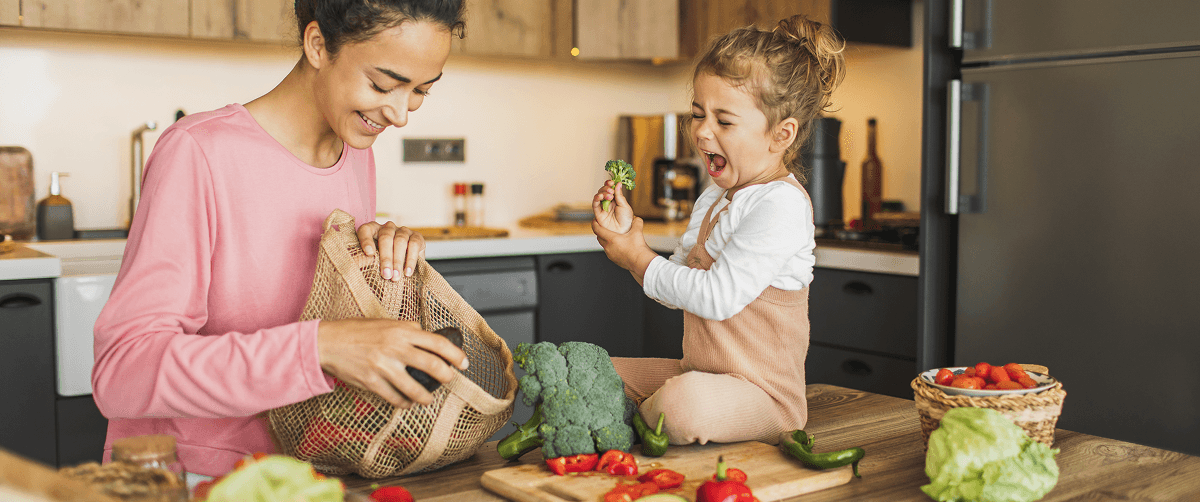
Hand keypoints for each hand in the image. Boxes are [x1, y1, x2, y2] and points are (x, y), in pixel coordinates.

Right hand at [316, 319, 468, 407]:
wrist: (327, 342)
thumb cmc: (357, 331)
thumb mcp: (385, 322)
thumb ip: (407, 329)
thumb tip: (426, 337)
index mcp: (401, 331)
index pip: (437, 343)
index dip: (455, 355)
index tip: (463, 363)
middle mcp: (395, 348)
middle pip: (432, 366)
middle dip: (446, 377)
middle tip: (449, 380)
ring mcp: (383, 366)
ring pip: (415, 388)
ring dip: (425, 397)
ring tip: (427, 399)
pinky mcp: (371, 382)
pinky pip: (394, 398)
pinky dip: (403, 402)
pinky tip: (406, 402)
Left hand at [357, 221, 424, 280]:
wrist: (402, 270)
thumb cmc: (381, 266)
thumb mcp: (370, 264)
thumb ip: (361, 263)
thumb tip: (352, 266)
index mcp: (372, 230)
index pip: (366, 230)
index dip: (366, 240)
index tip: (368, 254)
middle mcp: (387, 228)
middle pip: (386, 237)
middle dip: (386, 258)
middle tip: (386, 275)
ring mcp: (403, 231)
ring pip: (400, 241)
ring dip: (398, 261)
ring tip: (396, 277)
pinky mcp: (417, 236)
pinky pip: (414, 244)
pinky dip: (411, 260)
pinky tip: (407, 272)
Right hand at [592, 180, 633, 233]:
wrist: (624, 232)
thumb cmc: (626, 220)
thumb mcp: (625, 205)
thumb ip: (620, 195)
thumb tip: (618, 184)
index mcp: (615, 200)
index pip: (610, 189)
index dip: (610, 184)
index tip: (612, 181)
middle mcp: (608, 203)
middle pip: (603, 191)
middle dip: (606, 188)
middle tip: (611, 190)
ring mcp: (603, 208)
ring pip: (598, 196)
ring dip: (602, 193)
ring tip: (609, 194)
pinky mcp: (598, 214)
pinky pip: (595, 205)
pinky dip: (596, 199)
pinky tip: (601, 197)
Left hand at [592, 217, 657, 284]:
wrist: (640, 263)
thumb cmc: (638, 249)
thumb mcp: (637, 232)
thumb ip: (636, 222)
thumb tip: (636, 218)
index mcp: (611, 239)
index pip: (597, 230)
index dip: (594, 224)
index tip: (594, 220)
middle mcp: (608, 247)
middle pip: (599, 237)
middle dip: (599, 231)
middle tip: (603, 227)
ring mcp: (610, 255)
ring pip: (604, 245)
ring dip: (605, 240)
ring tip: (611, 236)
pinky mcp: (614, 260)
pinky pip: (609, 252)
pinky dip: (610, 247)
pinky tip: (617, 245)